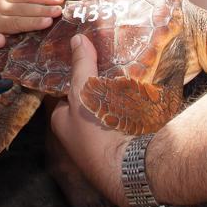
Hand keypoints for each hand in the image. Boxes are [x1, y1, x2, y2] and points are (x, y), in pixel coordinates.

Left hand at [47, 35, 130, 206]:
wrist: (128, 166)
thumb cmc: (95, 131)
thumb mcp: (82, 92)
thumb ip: (81, 66)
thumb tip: (77, 40)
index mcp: (62, 122)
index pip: (65, 92)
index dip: (74, 74)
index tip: (85, 57)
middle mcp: (80, 132)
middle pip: (89, 99)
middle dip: (99, 82)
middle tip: (110, 59)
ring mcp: (103, 137)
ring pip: (110, 106)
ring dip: (118, 91)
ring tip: (128, 67)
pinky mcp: (124, 139)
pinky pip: (127, 115)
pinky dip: (133, 102)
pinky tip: (143, 87)